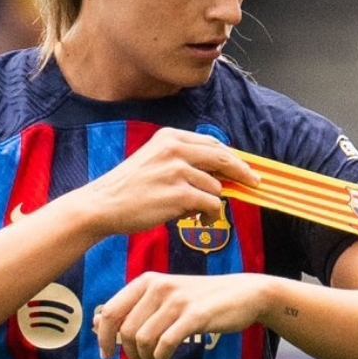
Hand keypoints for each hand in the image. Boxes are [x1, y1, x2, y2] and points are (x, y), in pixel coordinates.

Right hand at [72, 128, 258, 237]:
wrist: (103, 205)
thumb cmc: (128, 188)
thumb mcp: (153, 160)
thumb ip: (182, 160)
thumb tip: (217, 172)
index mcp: (170, 137)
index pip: (211, 144)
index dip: (231, 157)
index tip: (244, 168)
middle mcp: (175, 149)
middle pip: (223, 158)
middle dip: (242, 172)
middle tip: (254, 183)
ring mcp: (178, 171)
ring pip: (216, 187)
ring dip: (213, 204)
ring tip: (199, 214)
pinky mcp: (180, 194)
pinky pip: (211, 204)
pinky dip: (210, 215)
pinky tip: (199, 220)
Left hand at [92, 272, 270, 358]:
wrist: (244, 293)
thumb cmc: (201, 299)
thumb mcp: (164, 298)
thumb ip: (132, 308)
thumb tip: (96, 322)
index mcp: (147, 281)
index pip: (109, 311)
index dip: (103, 337)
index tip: (106, 355)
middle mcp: (158, 286)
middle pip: (125, 330)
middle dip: (128, 354)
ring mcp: (177, 300)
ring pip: (143, 339)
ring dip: (145, 358)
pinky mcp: (195, 315)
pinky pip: (165, 343)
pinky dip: (160, 357)